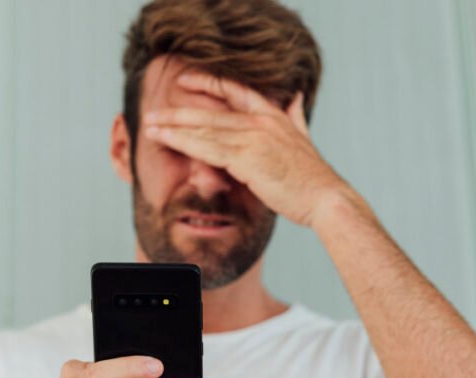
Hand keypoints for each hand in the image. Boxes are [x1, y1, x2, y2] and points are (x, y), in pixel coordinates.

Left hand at [144, 72, 352, 227]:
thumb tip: (295, 98)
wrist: (325, 198)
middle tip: (154, 111)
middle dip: (179, 111)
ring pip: (204, 129)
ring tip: (150, 126)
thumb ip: (295, 117)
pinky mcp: (246, 159)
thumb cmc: (313, 177)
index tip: (185, 81)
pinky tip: (167, 141)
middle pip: (211, 111)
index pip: (235, 91)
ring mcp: (253, 138)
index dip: (208, 84)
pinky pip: (207, 148)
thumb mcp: (304, 138)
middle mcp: (261, 122)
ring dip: (174, 127)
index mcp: (274, 115)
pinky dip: (184, 143)